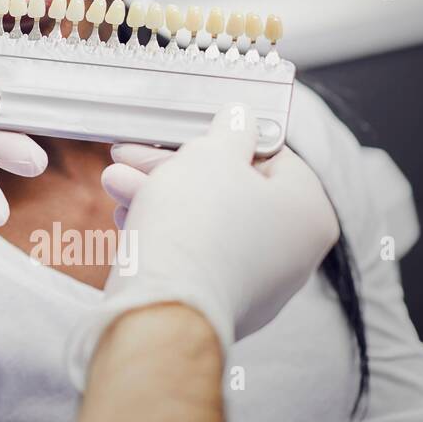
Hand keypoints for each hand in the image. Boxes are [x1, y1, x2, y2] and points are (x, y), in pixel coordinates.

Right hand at [66, 105, 339, 388]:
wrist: (163, 305)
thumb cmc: (196, 222)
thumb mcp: (212, 155)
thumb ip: (229, 131)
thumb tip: (241, 116)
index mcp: (308, 212)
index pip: (271, 158)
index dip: (221, 139)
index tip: (186, 132)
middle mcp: (293, 252)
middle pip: (230, 190)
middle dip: (170, 169)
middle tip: (130, 154)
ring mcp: (257, 284)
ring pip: (205, 222)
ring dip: (156, 196)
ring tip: (114, 183)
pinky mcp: (220, 303)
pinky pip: (194, 255)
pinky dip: (163, 232)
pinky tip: (127, 218)